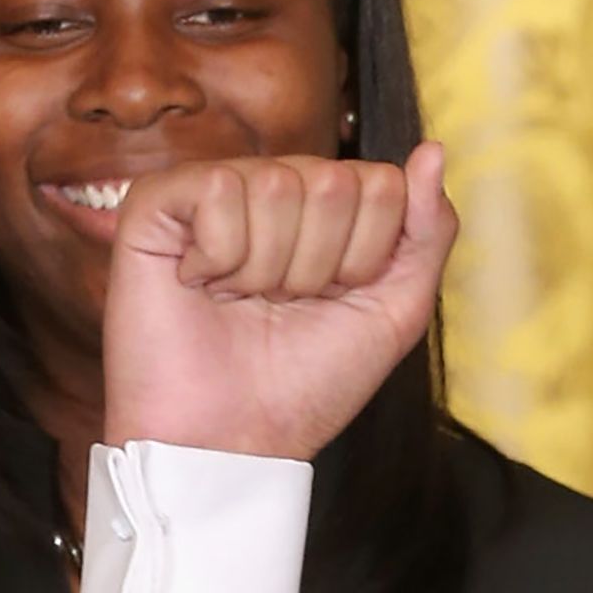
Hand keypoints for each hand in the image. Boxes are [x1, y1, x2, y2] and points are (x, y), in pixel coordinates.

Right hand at [98, 147, 458, 463]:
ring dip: (267, 267)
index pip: (381, 184)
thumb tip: (433, 152)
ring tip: (238, 300)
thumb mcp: (395, 315)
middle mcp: (275, 190)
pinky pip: (222, 188)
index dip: (364, 257)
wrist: (231, 441)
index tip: (330, 302)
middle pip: (333, 180)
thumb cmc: (305, 386)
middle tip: (280, 305)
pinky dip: (220, 254)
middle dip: (317, 264)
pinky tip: (200, 283)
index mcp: (328, 212)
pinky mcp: (160, 201)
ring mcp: (216, 190)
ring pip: (278, 184)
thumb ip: (427, 233)